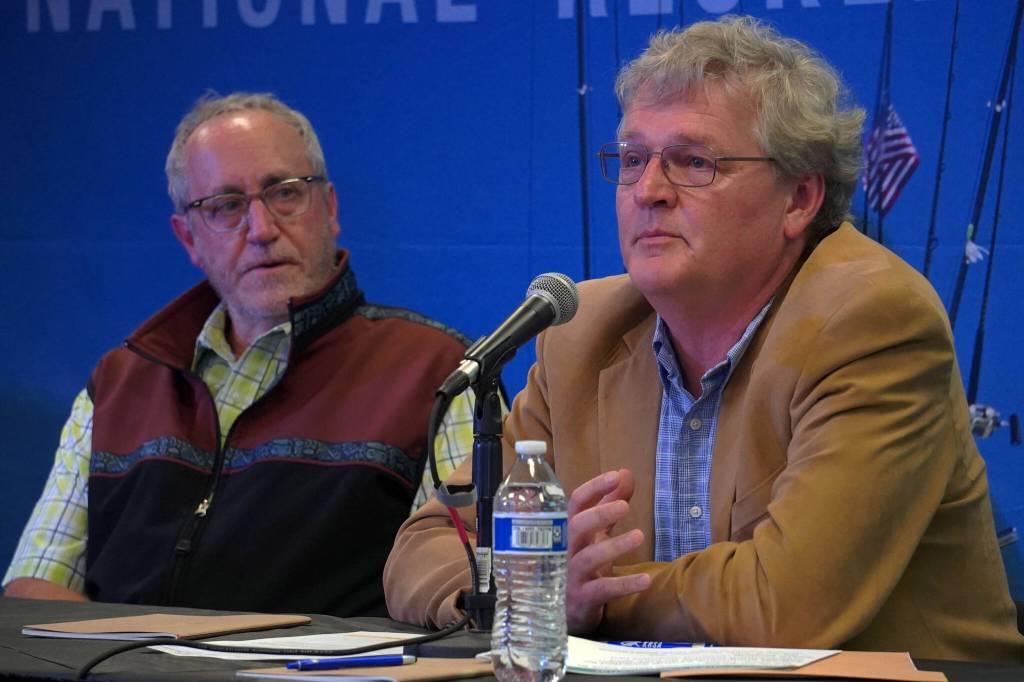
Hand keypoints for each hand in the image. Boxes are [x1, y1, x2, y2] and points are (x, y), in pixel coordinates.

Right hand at [565, 469, 650, 633]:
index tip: (615, 476)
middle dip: (599, 515)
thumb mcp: (595, 532)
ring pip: (588, 558)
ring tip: (639, 536)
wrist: (563, 609)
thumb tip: (624, 473)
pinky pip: (602, 590)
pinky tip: (645, 580)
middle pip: (576, 527)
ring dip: (614, 546)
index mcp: (568, 528)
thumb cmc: (580, 562)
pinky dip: (624, 585)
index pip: (575, 502)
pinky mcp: (582, 599)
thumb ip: (609, 503)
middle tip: (624, 507)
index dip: (594, 488)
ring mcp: (571, 574)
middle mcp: (565, 549)